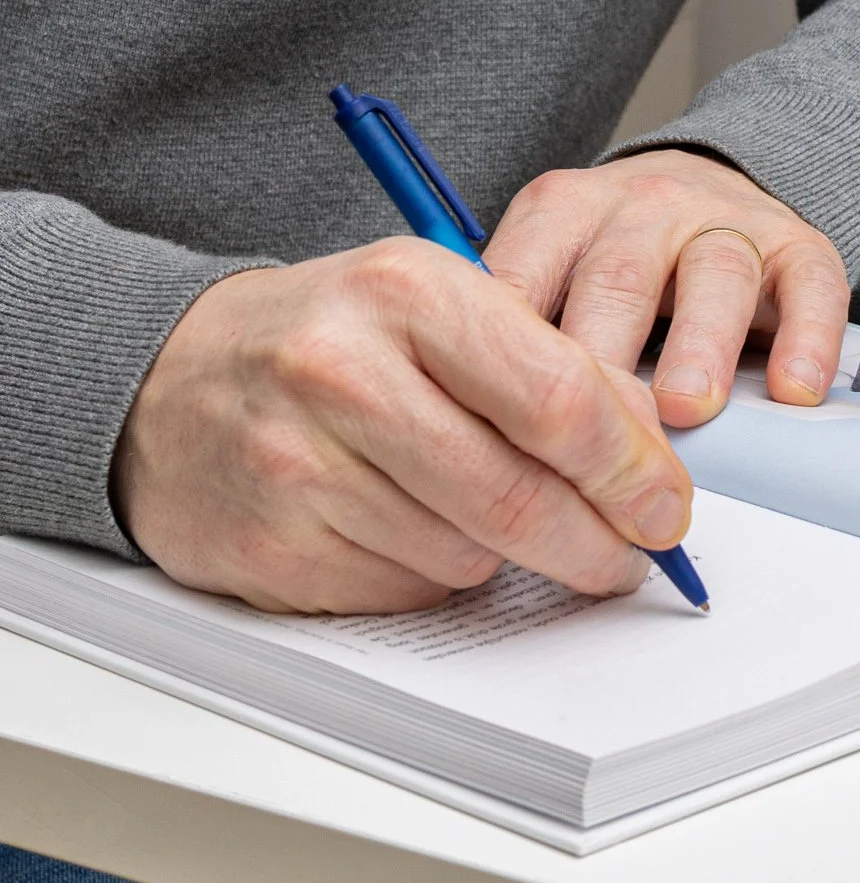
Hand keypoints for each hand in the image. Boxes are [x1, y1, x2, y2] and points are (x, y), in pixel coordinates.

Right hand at [112, 240, 691, 613]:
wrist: (168, 379)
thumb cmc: (327, 337)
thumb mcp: (436, 305)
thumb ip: (543, 362)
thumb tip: (647, 452)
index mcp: (407, 289)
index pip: (561, 398)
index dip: (633, 469)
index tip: (668, 507)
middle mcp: (345, 371)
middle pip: (519, 495)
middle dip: (597, 542)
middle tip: (629, 555)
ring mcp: (299, 463)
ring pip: (466, 555)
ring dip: (504, 558)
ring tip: (484, 513)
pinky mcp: (270, 545)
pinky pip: (402, 593)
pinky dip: (430, 577)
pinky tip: (406, 530)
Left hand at [484, 150, 849, 427]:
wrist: (706, 187)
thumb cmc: (612, 257)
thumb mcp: (549, 276)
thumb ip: (518, 340)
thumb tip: (475, 449)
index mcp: (560, 214)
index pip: (525, 283)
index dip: (514, 364)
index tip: (507, 435)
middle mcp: (639, 207)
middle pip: (616, 280)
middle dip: (604, 362)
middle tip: (593, 440)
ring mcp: (722, 222)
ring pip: (713, 274)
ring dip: (699, 346)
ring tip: (687, 409)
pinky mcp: (795, 247)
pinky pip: (808, 287)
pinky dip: (805, 340)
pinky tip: (792, 390)